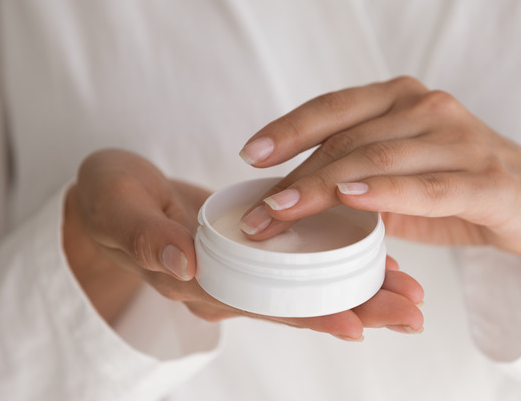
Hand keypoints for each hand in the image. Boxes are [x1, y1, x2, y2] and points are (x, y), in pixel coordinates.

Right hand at [63, 149, 423, 339]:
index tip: (359, 324)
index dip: (308, 316)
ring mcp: (241, 270)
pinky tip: (375, 259)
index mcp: (196, 282)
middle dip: (355, 310)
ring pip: (306, 288)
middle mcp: (226, 285)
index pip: (261, 307)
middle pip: (297, 306)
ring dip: (358, 291)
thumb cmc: (109, 201)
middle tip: (411, 314)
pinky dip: (336, 263)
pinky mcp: (253, 249)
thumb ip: (146, 236)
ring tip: (410, 295)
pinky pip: (299, 263)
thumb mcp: (117, 209)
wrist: (109, 196)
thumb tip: (183, 262)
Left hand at [238, 77, 520, 280]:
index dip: (289, 129)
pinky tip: (351, 201)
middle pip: (348, 140)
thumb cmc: (459, 186)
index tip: (250, 155)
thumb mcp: (401, 177)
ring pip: (377, 160)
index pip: (334, 107)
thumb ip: (357, 179)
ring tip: (283, 213)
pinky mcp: (485, 179)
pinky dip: (385, 193)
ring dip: (324, 190)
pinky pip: (427, 186)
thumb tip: (291, 202)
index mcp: (403, 99)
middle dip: (295, 178)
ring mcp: (458, 140)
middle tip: (259, 212)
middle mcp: (428, 108)